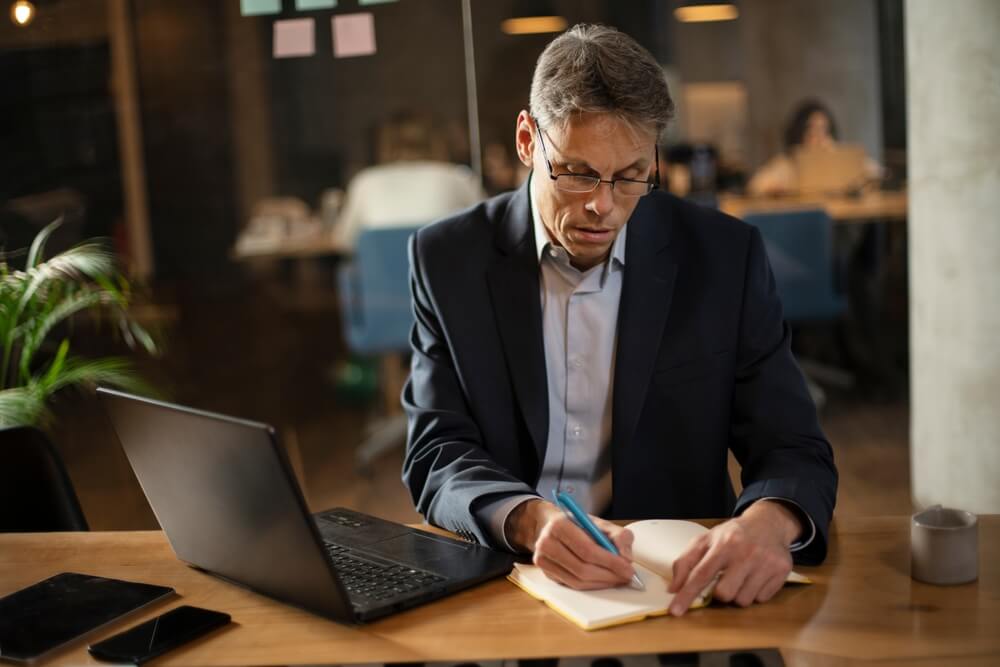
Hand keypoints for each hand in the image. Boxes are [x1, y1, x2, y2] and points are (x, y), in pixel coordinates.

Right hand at [506, 499, 635, 589]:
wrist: (551, 526)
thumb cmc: (578, 525)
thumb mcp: (601, 523)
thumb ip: (619, 536)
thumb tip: (626, 557)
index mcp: (559, 525)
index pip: (587, 549)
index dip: (610, 562)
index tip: (628, 568)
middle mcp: (546, 543)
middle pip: (582, 568)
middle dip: (609, 575)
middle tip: (626, 576)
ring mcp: (542, 560)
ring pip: (577, 581)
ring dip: (601, 583)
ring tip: (617, 579)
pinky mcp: (546, 573)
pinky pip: (572, 585)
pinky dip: (591, 586)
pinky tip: (602, 580)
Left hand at [667, 500, 800, 614]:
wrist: (768, 524)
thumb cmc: (732, 535)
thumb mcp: (705, 540)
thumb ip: (686, 562)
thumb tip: (673, 589)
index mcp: (724, 543)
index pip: (701, 574)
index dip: (687, 594)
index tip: (675, 611)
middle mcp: (746, 552)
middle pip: (724, 593)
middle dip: (719, 593)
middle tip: (724, 579)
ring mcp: (766, 562)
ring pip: (743, 600)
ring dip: (737, 593)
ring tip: (740, 576)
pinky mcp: (781, 571)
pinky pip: (761, 599)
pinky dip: (754, 592)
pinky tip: (754, 576)